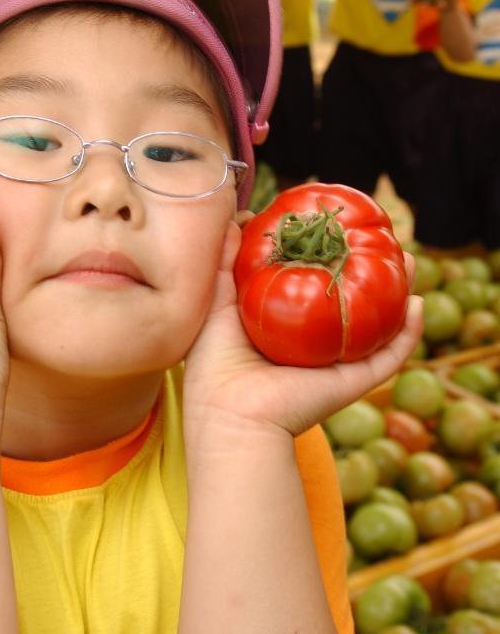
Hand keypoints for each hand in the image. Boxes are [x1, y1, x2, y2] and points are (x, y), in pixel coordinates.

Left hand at [183, 222, 421, 448]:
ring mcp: (336, 364)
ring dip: (401, 293)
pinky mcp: (352, 382)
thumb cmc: (213, 363)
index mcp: (286, 328)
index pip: (316, 286)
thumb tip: (239, 219)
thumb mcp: (216, 301)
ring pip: (380, 326)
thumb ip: (225, 260)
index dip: (332, 257)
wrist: (229, 414)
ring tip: (408, 260)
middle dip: (373, 270)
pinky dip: (409, 333)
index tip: (341, 227)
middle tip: (384, 239)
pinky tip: (418, 304)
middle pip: (355, 302)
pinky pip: (389, 357)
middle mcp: (315, 345)